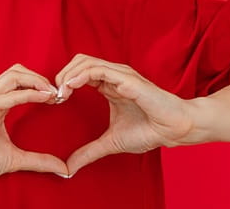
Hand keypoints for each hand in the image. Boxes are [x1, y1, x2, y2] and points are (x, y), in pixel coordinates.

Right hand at [0, 64, 68, 182]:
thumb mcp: (14, 159)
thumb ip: (38, 160)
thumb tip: (62, 168)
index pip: (19, 80)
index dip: (40, 85)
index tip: (57, 99)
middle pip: (18, 71)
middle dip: (40, 78)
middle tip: (57, 95)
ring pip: (14, 75)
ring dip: (37, 81)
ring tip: (52, 94)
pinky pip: (10, 94)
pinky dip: (29, 93)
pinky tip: (44, 98)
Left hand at [55, 54, 194, 175]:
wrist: (173, 130)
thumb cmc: (148, 131)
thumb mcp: (110, 143)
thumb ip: (89, 152)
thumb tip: (68, 168)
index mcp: (108, 84)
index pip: (78, 71)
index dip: (63, 82)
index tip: (56, 101)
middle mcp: (113, 75)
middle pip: (78, 61)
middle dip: (62, 75)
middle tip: (55, 96)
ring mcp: (120, 75)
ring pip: (85, 62)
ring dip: (68, 75)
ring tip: (61, 92)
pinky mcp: (127, 79)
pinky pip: (98, 70)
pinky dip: (80, 76)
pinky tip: (71, 87)